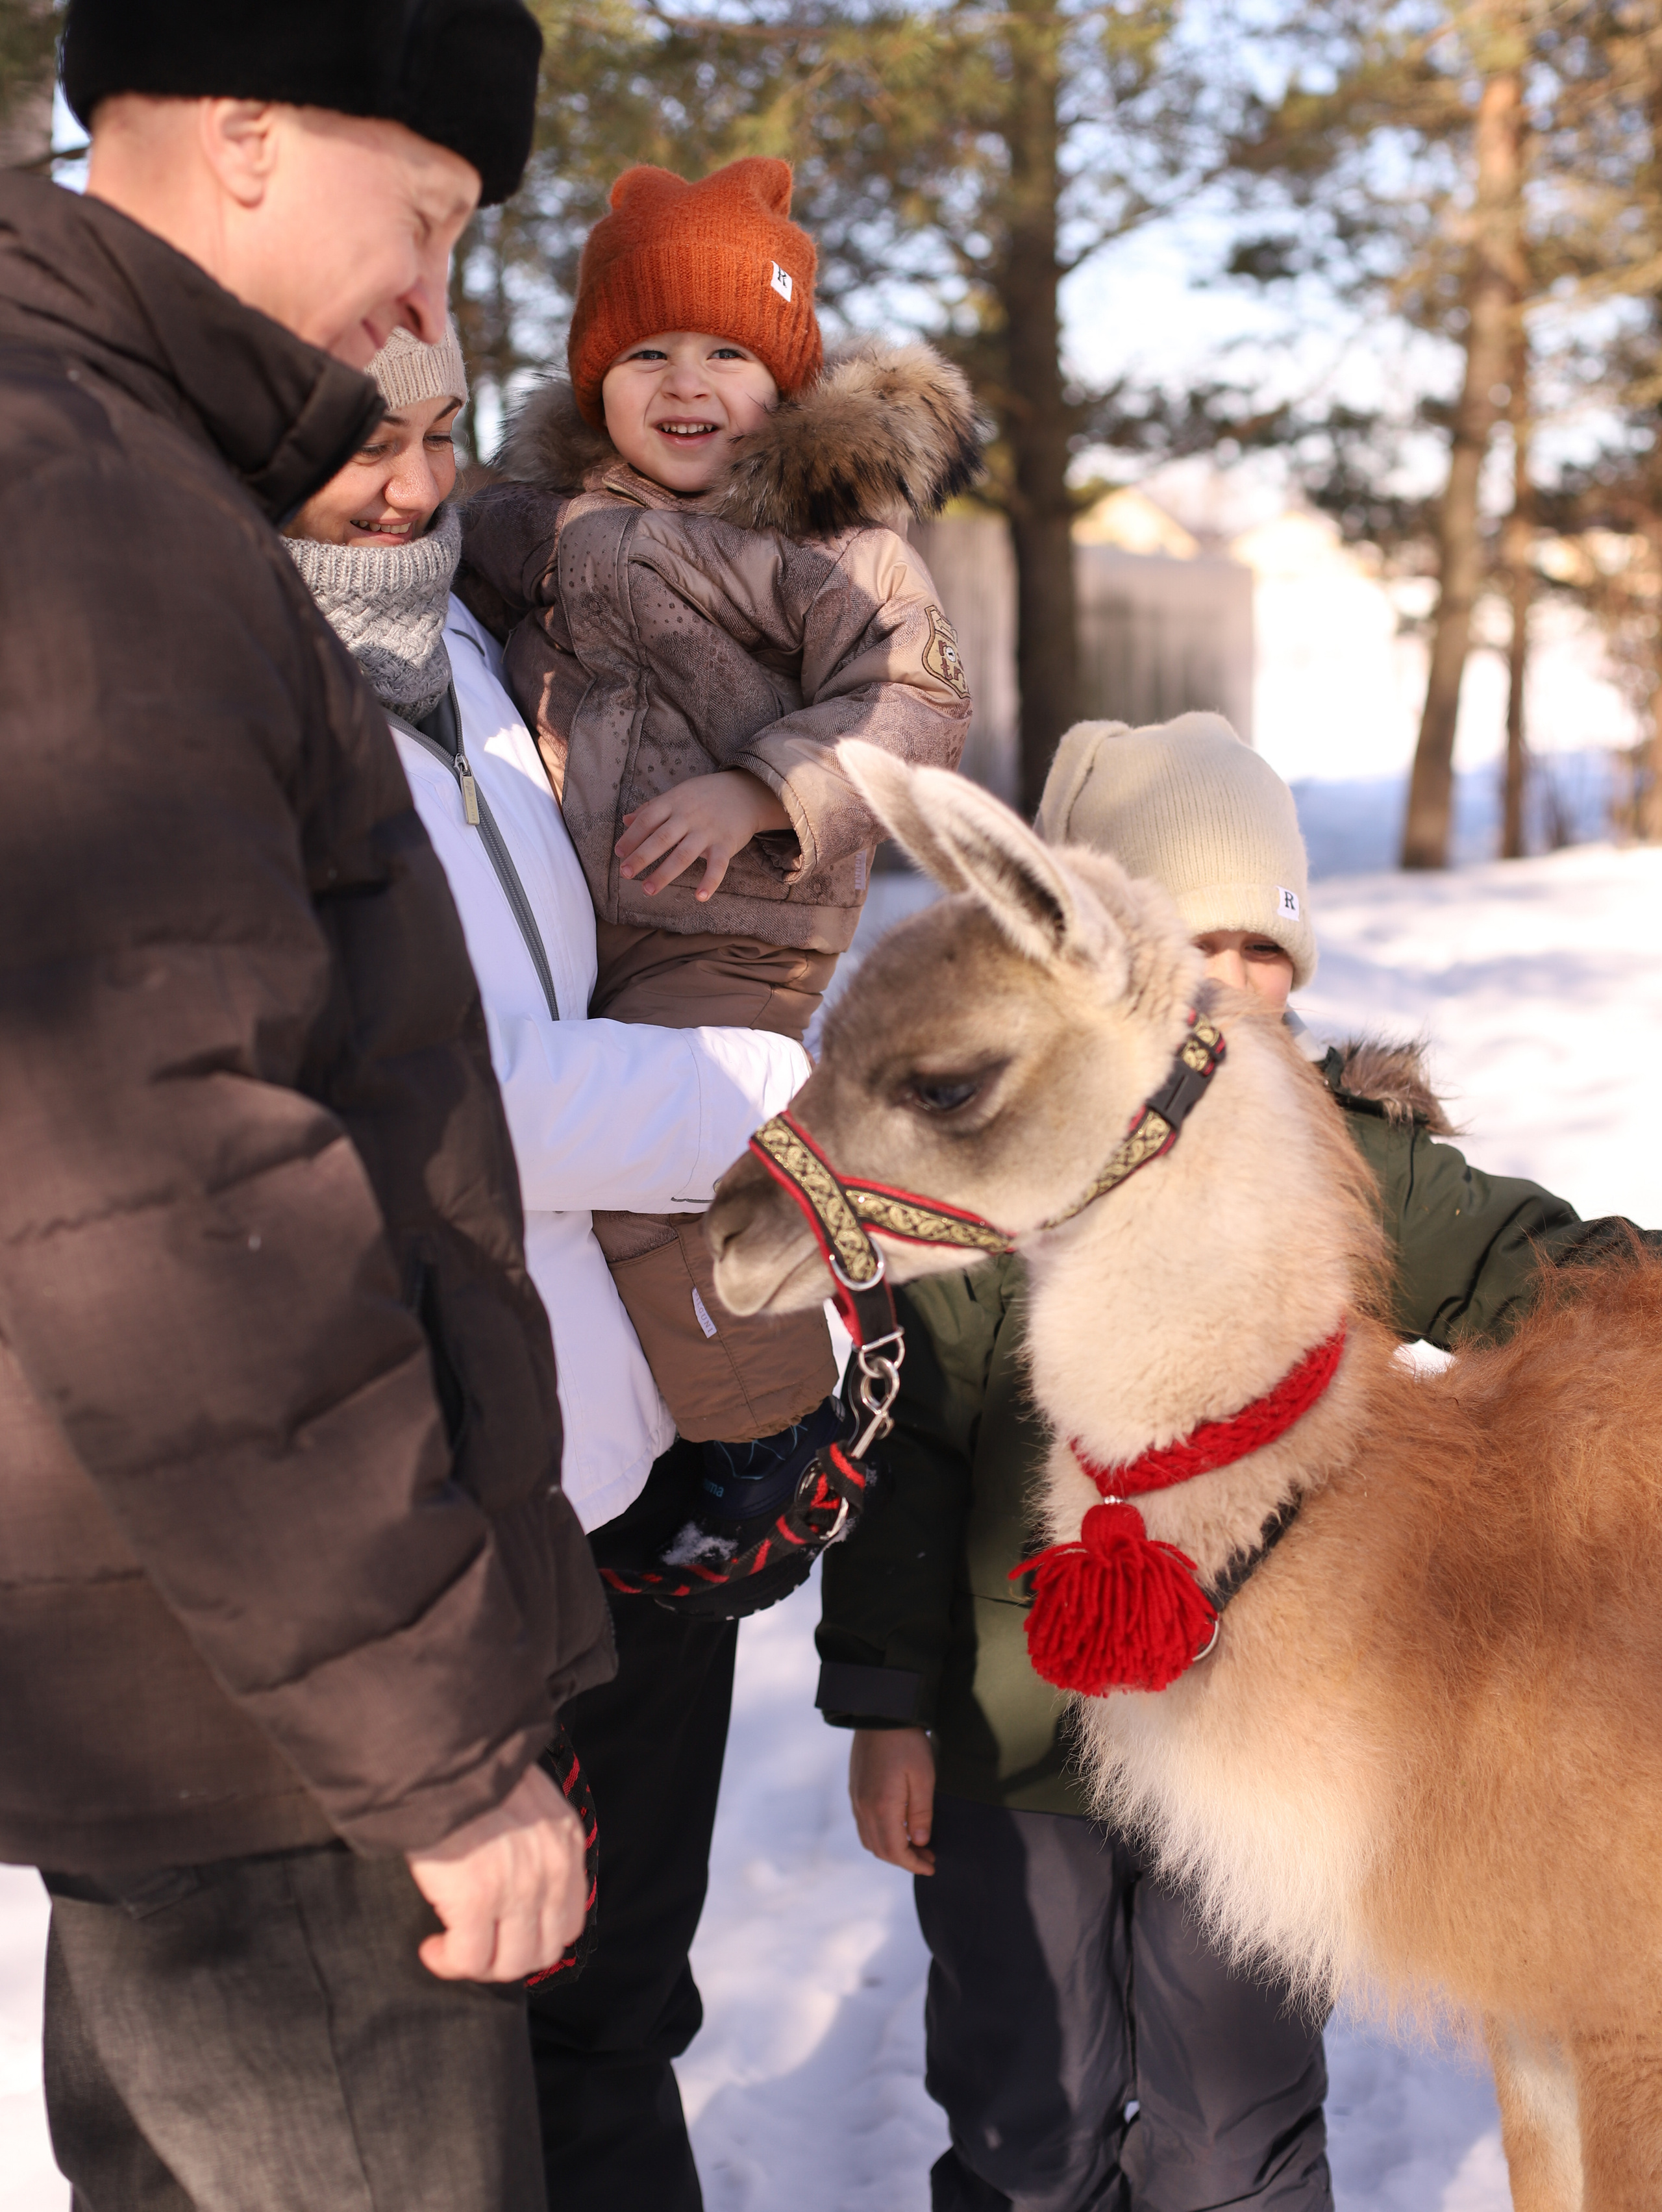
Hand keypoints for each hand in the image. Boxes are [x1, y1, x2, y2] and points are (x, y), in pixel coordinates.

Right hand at [405, 1761, 587, 1980]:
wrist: (442, 1757)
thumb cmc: (473, 1773)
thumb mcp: (528, 1800)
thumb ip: (536, 1841)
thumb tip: (517, 1883)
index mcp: (566, 1843)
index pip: (569, 1922)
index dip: (535, 1938)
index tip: (504, 1934)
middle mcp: (551, 1871)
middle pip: (541, 1952)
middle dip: (505, 1957)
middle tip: (474, 1947)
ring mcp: (516, 1890)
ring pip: (507, 1965)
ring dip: (476, 1964)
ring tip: (450, 1948)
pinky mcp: (476, 1901)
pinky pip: (467, 1959)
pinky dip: (447, 1961)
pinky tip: (431, 1946)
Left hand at [616, 769, 788, 900]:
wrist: (746, 792)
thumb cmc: (705, 795)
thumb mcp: (677, 795)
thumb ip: (651, 807)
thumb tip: (626, 820)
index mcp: (674, 802)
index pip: (647, 820)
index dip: (632, 837)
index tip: (619, 852)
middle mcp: (689, 816)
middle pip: (661, 838)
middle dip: (641, 857)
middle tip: (625, 873)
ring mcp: (708, 831)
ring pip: (683, 855)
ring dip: (664, 874)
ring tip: (647, 889)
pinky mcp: (726, 844)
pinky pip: (717, 866)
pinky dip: (709, 882)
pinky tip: (699, 897)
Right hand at [849, 1726, 935, 1874]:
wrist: (881, 1712)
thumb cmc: (907, 1743)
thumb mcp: (924, 1777)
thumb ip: (921, 1813)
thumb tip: (919, 1842)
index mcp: (881, 1806)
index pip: (894, 1851)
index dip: (913, 1864)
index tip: (931, 1866)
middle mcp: (863, 1807)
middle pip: (880, 1849)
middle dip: (904, 1859)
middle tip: (928, 1856)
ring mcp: (856, 1798)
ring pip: (869, 1839)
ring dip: (891, 1849)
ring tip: (915, 1845)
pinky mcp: (855, 1789)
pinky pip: (863, 1824)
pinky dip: (880, 1834)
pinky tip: (898, 1827)